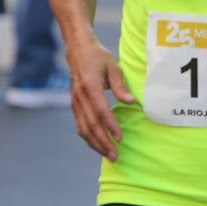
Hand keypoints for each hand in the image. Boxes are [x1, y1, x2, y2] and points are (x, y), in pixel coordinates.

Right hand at [66, 40, 135, 161]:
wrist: (78, 50)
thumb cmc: (98, 57)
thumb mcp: (113, 67)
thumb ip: (121, 86)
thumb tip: (132, 102)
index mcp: (90, 86)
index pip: (101, 111)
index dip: (110, 125)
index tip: (120, 137)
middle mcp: (80, 96)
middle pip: (91, 124)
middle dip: (103, 142)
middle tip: (115, 155)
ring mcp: (75, 102)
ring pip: (83, 128)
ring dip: (96, 144)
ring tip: (108, 155)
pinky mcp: (74, 105)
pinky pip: (80, 125)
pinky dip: (88, 138)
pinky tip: (97, 145)